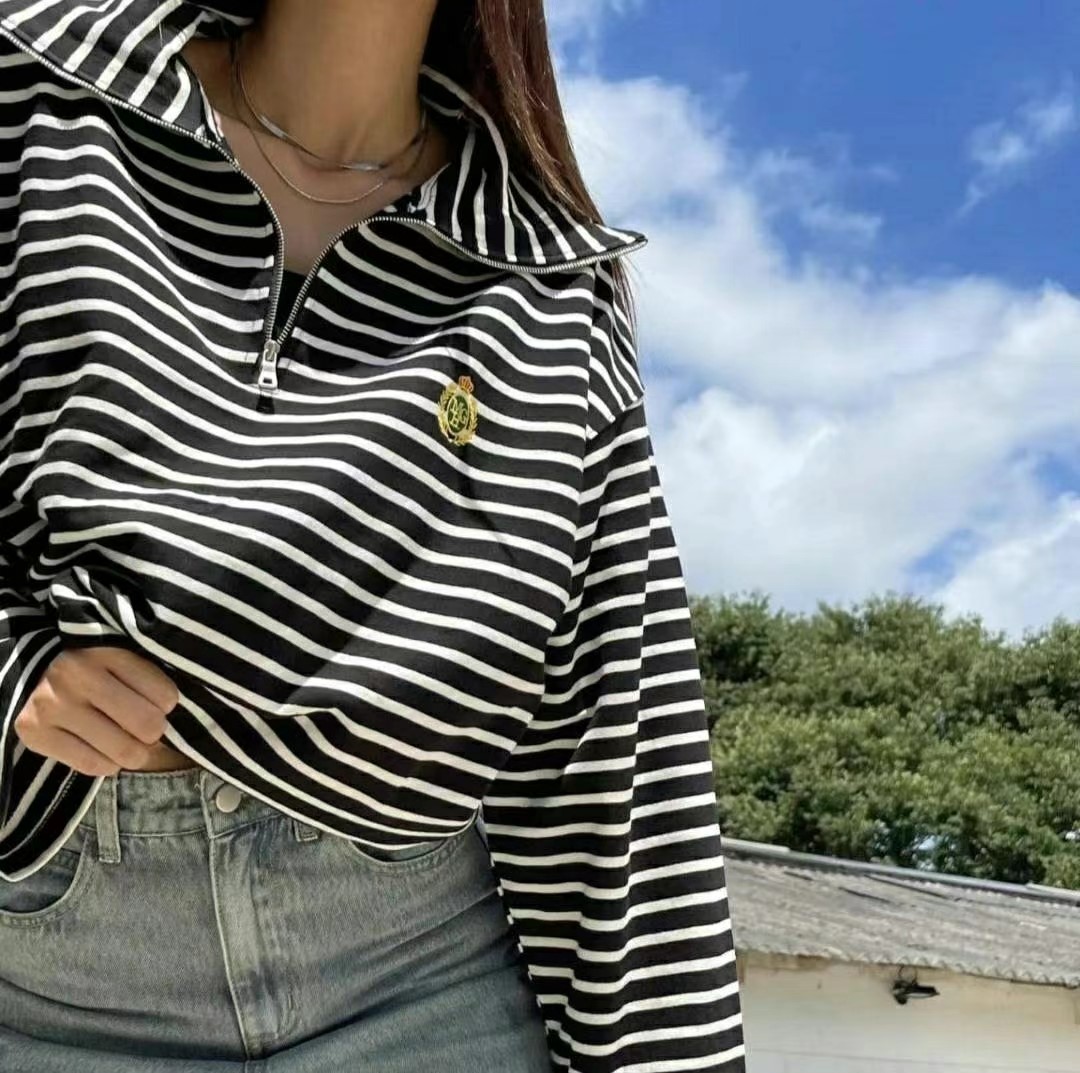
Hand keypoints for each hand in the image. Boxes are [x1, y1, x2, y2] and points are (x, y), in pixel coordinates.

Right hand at [14, 647, 179, 776]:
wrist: (32, 671)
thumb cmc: (93, 667)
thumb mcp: (121, 658)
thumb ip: (148, 679)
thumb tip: (184, 717)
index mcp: (107, 651)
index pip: (165, 695)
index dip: (167, 705)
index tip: (158, 703)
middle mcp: (78, 676)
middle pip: (147, 726)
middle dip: (154, 732)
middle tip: (145, 728)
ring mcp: (53, 706)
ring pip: (124, 751)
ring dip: (133, 752)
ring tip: (126, 740)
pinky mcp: (35, 733)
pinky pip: (92, 766)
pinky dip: (107, 764)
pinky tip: (103, 749)